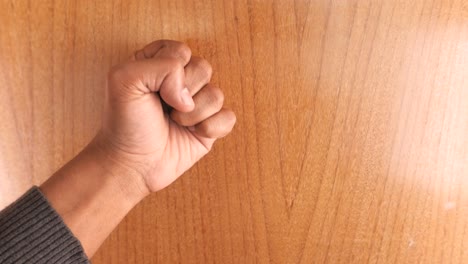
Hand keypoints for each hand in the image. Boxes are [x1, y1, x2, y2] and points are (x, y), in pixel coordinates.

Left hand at [96, 40, 235, 192]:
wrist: (132, 165)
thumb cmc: (124, 124)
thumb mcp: (123, 80)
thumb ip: (160, 66)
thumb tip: (189, 94)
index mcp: (159, 63)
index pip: (181, 51)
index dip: (171, 70)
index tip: (152, 89)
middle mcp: (180, 81)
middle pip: (204, 68)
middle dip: (183, 92)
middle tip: (165, 108)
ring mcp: (197, 104)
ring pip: (217, 94)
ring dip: (194, 114)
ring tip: (175, 123)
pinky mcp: (210, 126)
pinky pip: (228, 117)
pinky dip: (211, 128)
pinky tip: (194, 134)